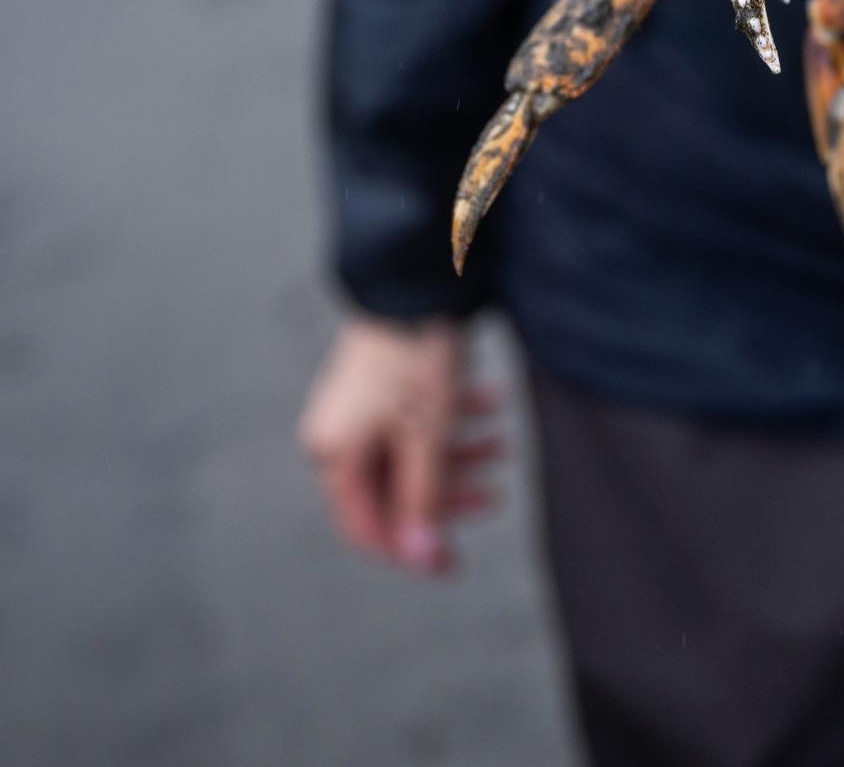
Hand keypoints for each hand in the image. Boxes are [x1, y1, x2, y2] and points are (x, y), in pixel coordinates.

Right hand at [298, 314, 502, 573]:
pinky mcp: (386, 388)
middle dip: (448, 493)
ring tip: (505, 442)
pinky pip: (419, 421)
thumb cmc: (411, 358)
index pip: (366, 527)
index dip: (410, 550)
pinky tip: (492, 403)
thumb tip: (424, 558)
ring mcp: (362, 411)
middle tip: (494, 496)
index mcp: (334, 455)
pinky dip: (456, 419)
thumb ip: (424, 498)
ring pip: (414, 454)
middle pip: (396, 490)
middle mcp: (340, 436)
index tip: (452, 565)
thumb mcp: (426, 436)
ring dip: (461, 453)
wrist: (415, 283)